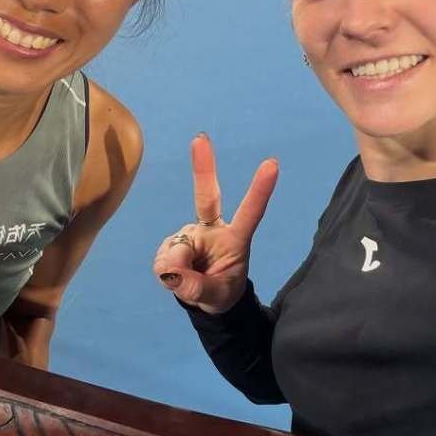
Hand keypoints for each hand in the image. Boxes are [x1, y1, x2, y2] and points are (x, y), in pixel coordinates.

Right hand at [153, 133, 277, 313]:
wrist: (204, 297)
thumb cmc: (221, 291)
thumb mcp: (216, 297)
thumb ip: (196, 287)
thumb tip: (170, 272)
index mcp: (235, 238)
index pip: (250, 213)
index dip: (259, 190)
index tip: (272, 164)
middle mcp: (212, 229)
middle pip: (206, 196)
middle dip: (203, 167)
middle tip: (200, 138)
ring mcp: (190, 233)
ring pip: (176, 250)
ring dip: (176, 270)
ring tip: (187, 283)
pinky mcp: (172, 242)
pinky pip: (163, 261)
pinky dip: (167, 273)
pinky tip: (176, 276)